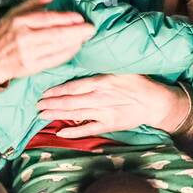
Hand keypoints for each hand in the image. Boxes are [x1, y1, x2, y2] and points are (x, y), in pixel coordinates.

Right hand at [0, 0, 95, 85]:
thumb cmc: (3, 35)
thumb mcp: (12, 14)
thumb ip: (33, 4)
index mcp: (20, 22)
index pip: (48, 19)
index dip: (66, 18)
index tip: (80, 17)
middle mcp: (24, 37)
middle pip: (56, 34)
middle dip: (77, 31)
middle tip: (91, 28)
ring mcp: (28, 54)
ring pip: (57, 47)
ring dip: (75, 42)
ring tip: (86, 37)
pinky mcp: (32, 67)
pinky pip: (54, 60)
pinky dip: (68, 53)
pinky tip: (76, 48)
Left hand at [37, 74, 188, 136]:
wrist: (156, 102)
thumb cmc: (138, 82)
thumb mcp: (121, 69)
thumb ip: (102, 67)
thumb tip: (83, 59)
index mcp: (102, 82)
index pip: (74, 87)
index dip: (57, 91)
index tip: (43, 92)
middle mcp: (100, 98)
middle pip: (70, 102)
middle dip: (51, 104)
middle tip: (36, 105)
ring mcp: (104, 113)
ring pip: (75, 115)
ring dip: (57, 115)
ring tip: (42, 115)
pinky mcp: (109, 125)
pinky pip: (88, 129)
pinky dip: (74, 132)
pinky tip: (60, 133)